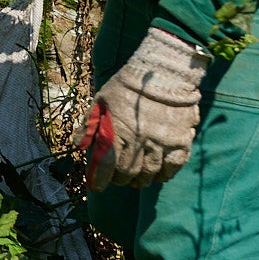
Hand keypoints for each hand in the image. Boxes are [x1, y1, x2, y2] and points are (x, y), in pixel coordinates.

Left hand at [75, 28, 208, 191]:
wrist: (164, 72)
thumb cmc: (127, 86)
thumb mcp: (101, 101)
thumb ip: (89, 125)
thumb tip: (77, 145)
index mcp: (117, 131)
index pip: (106, 165)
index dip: (99, 179)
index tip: (96, 186)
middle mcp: (139, 141)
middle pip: (128, 172)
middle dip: (120, 179)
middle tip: (118, 179)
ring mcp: (161, 143)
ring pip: (149, 173)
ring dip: (141, 180)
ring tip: (136, 180)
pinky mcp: (181, 141)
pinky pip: (173, 166)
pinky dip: (164, 175)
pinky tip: (159, 176)